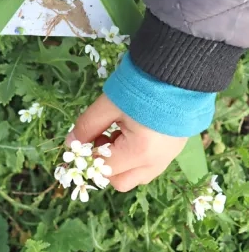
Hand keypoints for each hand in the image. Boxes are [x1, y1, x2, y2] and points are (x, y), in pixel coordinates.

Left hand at [68, 94, 186, 191]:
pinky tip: (134, 130)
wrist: (179, 70)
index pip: (103, 169)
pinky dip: (136, 155)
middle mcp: (157, 162)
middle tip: (103, 137)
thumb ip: (88, 125)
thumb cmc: (143, 86)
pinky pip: (150, 164)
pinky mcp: (175, 148)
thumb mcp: (110, 103)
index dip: (88, 156)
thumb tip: (71, 143)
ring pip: (136, 175)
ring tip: (119, 131)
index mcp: (140, 152)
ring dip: (121, 162)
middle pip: (121, 181)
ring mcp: (169, 157)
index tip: (83, 139)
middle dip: (105, 165)